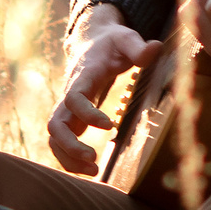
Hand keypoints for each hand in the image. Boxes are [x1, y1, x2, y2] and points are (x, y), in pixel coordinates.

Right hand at [49, 4, 161, 173]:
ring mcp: (67, 108)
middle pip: (55, 124)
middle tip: (93, 159)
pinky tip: (90, 169)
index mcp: (83, 76)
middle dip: (70, 145)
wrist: (92, 43)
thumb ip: (138, 47)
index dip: (87, 114)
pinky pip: (61, 143)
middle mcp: (69, 94)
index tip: (110, 126)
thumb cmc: (111, 43)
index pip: (74, 98)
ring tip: (94, 171)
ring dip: (68, 158)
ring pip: (54, 138)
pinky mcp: (71, 118)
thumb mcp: (126, 38)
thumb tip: (155, 48)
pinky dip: (70, 158)